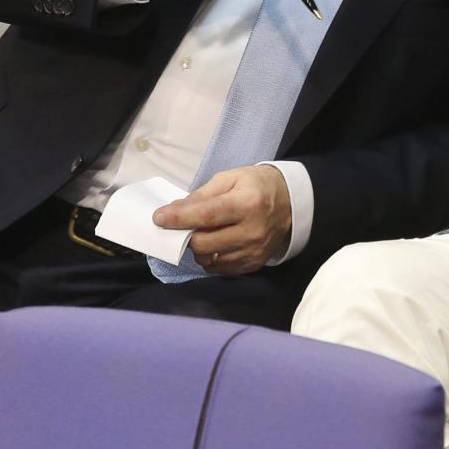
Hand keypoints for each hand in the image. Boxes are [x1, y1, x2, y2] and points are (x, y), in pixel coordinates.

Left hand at [153, 165, 291, 274]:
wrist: (290, 203)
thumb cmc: (256, 186)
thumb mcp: (229, 178)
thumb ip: (201, 196)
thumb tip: (173, 211)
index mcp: (248, 203)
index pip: (206, 216)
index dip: (178, 219)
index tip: (158, 218)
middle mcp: (252, 231)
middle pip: (203, 243)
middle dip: (185, 235)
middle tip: (183, 226)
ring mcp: (254, 251)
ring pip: (209, 259)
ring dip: (198, 248)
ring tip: (203, 234)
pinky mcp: (254, 264)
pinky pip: (220, 269)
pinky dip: (210, 258)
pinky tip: (215, 244)